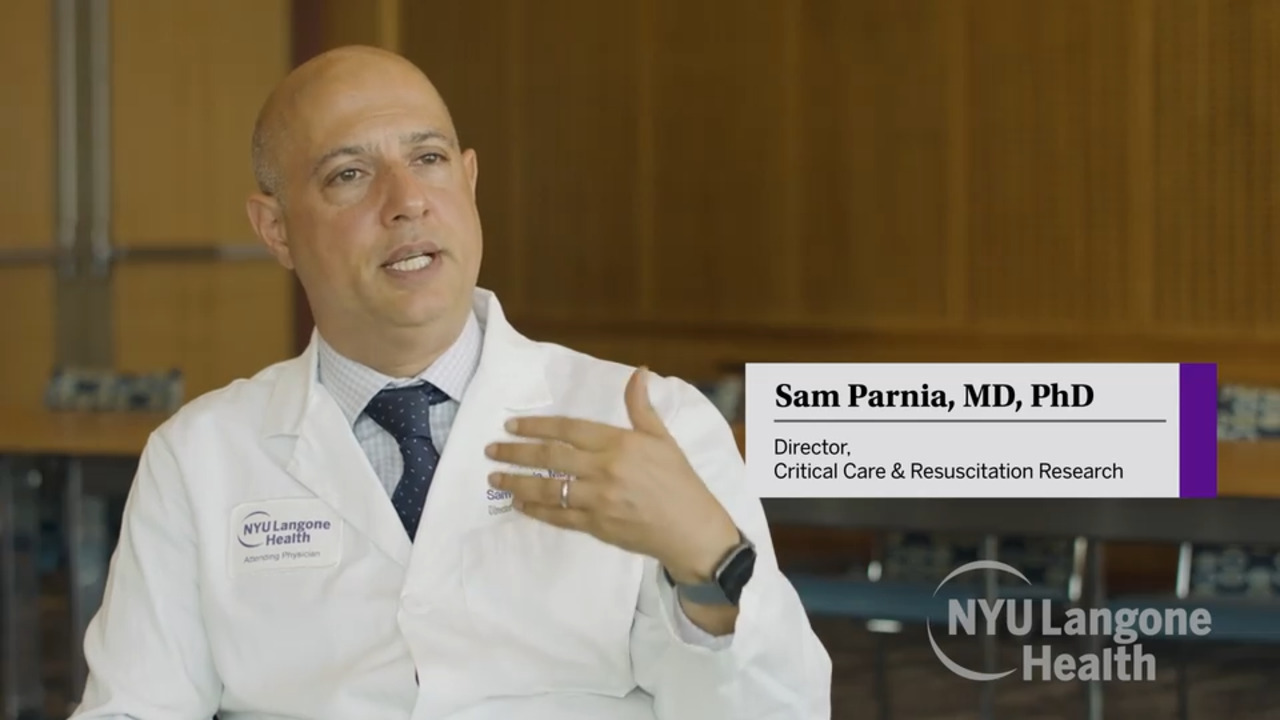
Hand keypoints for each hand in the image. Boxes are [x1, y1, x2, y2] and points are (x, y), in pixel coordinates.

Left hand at [485, 367, 739, 582]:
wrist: (692, 531)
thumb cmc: (680, 482)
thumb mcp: (664, 439)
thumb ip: (641, 408)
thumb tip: (638, 372)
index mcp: (620, 444)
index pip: (569, 430)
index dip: (537, 425)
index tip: (511, 425)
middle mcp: (605, 470)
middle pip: (550, 457)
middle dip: (516, 452)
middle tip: (491, 450)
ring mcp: (598, 501)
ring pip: (548, 488)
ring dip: (517, 482)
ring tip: (495, 478)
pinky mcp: (596, 526)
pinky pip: (558, 516)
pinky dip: (536, 509)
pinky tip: (520, 503)